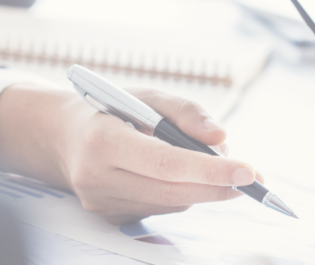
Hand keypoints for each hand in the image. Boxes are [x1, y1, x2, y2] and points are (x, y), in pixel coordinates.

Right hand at [0, 84, 259, 224]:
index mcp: (103, 141)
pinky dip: (180, 193)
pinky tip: (179, 176)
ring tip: (212, 165)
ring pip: (171, 204)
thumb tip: (221, 138)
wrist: (62, 137)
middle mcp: (97, 178)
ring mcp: (100, 204)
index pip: (165, 163)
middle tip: (252, 177)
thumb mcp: (146, 96)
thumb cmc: (110, 110)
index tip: (249, 171)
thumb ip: (186, 112)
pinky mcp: (108, 218)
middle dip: (218, 186)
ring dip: (201, 188)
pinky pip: (160, 210)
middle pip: (173, 192)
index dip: (210, 169)